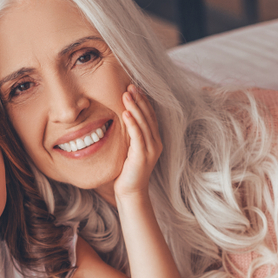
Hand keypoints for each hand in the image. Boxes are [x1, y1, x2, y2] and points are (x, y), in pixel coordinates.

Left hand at [113, 85, 162, 199]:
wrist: (131, 192)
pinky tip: (126, 113)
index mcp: (154, 140)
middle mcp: (155, 143)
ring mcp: (150, 149)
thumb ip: (130, 136)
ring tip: (127, 94)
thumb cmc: (127, 171)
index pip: (150, 116)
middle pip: (148, 116)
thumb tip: (121, 118)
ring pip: (143, 123)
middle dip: (140, 99)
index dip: (144, 101)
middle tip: (130, 85)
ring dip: (135, 107)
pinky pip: (138, 136)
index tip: (135, 88)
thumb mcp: (129, 149)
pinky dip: (132, 123)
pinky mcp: (142, 156)